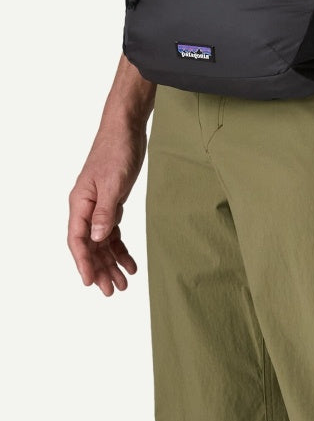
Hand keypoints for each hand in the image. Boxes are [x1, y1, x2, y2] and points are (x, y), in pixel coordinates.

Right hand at [67, 119, 146, 295]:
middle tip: (113, 291)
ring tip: (124, 283)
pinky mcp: (112, 203)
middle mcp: (86, 207)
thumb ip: (105, 212)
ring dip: (111, 262)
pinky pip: (112, 232)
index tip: (91, 283)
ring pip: (101, 242)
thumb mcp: (113, 183)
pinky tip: (130, 261)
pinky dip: (120, 247)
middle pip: (89, 246)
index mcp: (80, 203)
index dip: (83, 263)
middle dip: (100, 269)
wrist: (126, 129)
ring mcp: (99, 206)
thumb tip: (97, 238)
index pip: (77, 240)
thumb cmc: (117, 151)